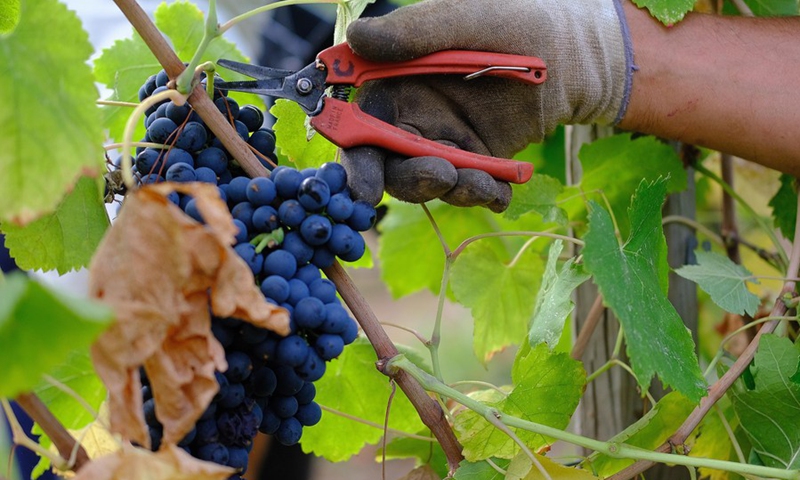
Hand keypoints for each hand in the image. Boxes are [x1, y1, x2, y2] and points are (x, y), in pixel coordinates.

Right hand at [341, 0, 633, 211]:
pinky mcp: (475, 159)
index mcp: (393, 81)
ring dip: (452, 189)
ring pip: (430, 180)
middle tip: (443, 176)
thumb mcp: (465, 20)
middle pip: (389, 163)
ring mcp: (443, 140)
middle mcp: (410, 115)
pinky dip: (484, 194)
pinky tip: (502, 189)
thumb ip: (413, 33)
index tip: (365, 189)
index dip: (356, 159)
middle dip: (412, 179)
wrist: (571, 51)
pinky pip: (470, 187)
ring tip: (484, 183)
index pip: (359, 125)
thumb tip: (356, 36)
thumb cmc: (515, 21)